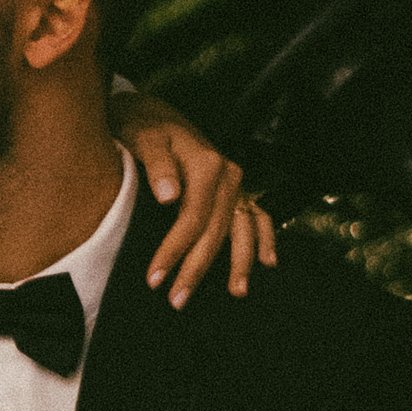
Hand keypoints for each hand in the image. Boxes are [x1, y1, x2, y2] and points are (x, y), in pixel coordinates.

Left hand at [112, 94, 276, 306]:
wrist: (153, 111)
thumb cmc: (143, 125)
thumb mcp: (143, 137)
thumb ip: (156, 165)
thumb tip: (169, 196)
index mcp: (206, 165)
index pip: (191, 219)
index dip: (174, 251)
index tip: (155, 279)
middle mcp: (228, 176)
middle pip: (215, 231)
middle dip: (197, 268)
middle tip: (177, 300)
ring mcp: (235, 184)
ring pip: (242, 229)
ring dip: (239, 263)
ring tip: (236, 292)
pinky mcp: (235, 189)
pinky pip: (258, 216)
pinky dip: (265, 238)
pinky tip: (268, 263)